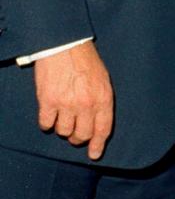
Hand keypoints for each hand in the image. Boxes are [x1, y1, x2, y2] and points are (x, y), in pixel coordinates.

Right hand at [34, 41, 113, 159]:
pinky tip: (50, 113)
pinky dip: (47, 122)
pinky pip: (46, 124)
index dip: (97, 145)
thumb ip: (101, 100)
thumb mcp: (102, 79)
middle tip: (74, 133)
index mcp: (103, 97)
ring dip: (62, 128)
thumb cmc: (85, 60)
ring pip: (63, 131)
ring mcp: (66, 104)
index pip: (102, 129)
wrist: (65, 44)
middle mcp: (86, 104)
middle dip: (77, 137)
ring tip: (62, 116)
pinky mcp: (48, 101)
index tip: (93, 154)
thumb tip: (97, 122)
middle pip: (81, 135)